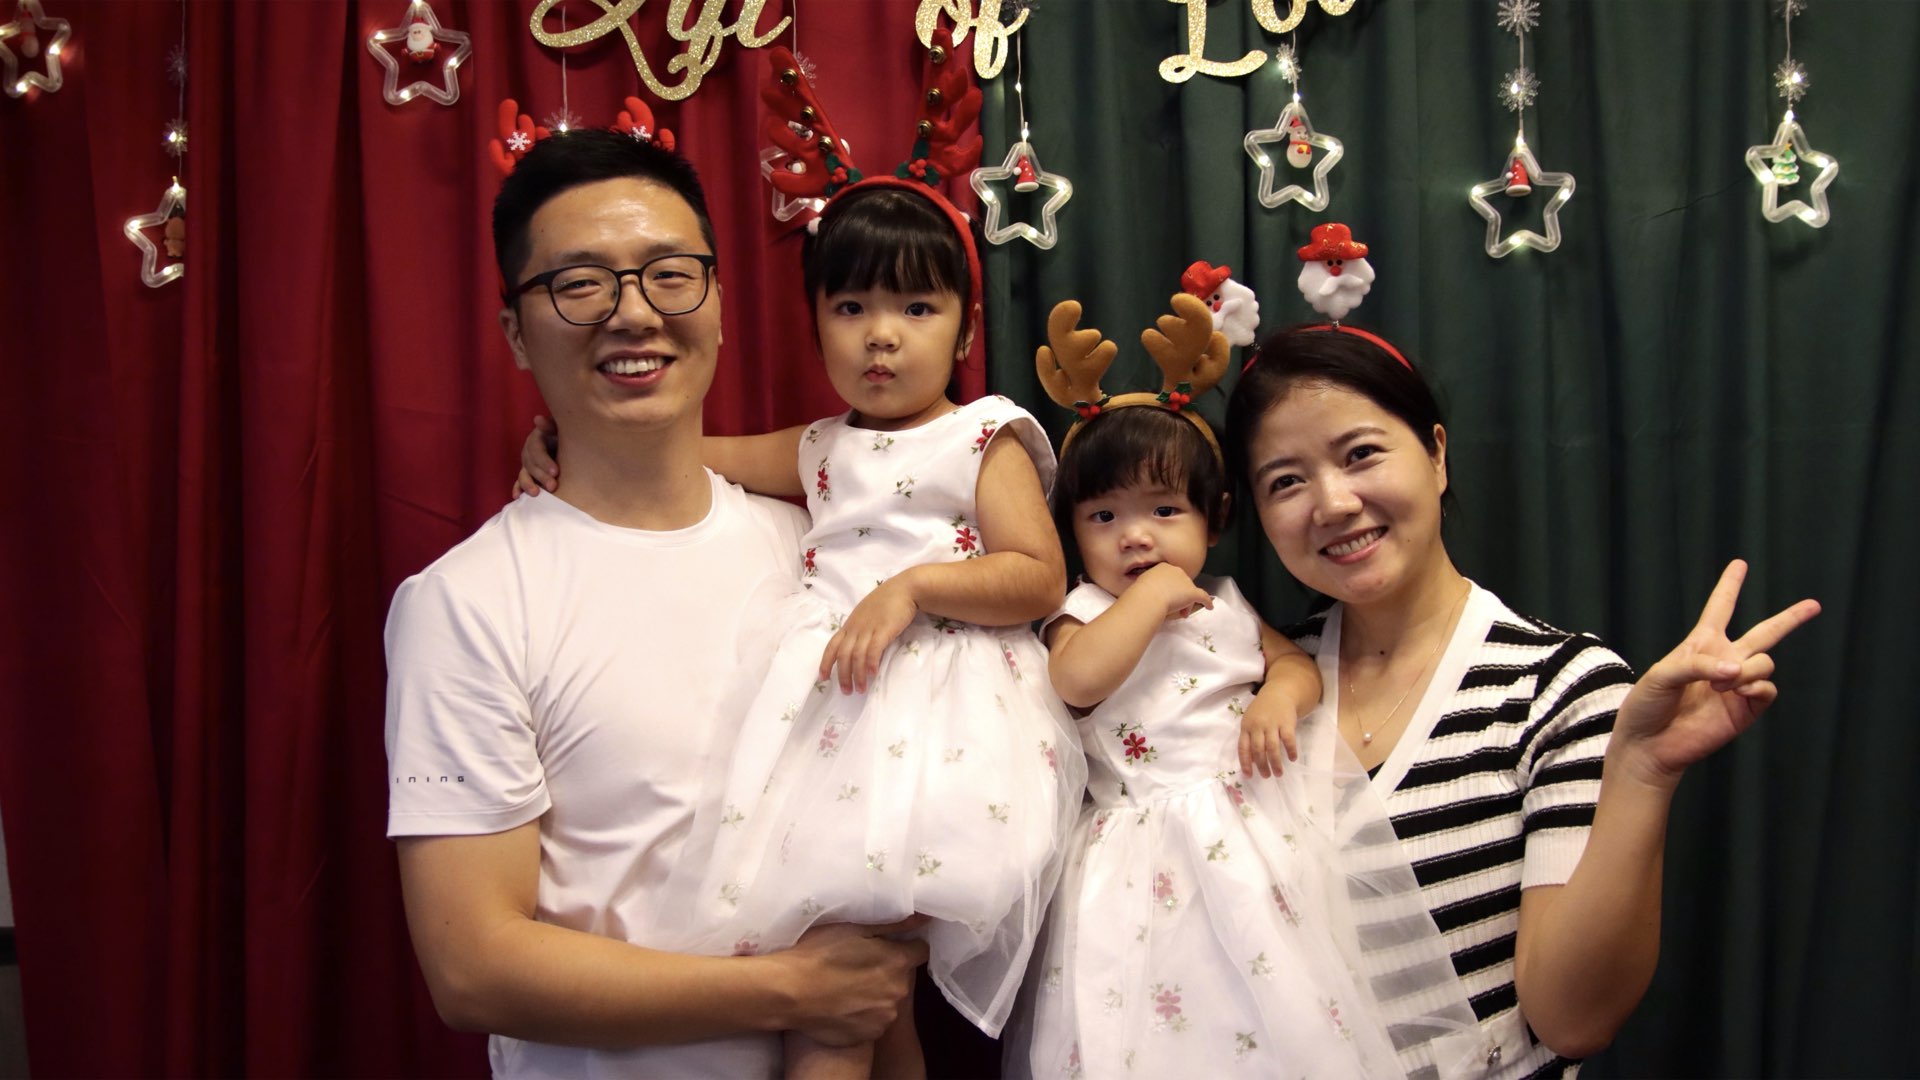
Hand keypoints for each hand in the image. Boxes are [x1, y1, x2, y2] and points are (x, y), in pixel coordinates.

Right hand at [513, 415, 558, 497]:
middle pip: (531, 465)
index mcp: (536, 439)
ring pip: (524, 474)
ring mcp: (527, 464)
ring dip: (528, 484)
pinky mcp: (527, 474)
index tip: (556, 471)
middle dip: (541, 476)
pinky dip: (518, 489)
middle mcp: (529, 452)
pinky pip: (520, 482)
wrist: (565, 443)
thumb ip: (550, 425)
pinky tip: (517, 496)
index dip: (544, 461)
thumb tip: (538, 419)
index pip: (537, 450)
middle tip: (553, 486)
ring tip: (536, 493)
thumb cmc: (565, 435)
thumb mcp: (559, 427)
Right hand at [777, 917, 928, 1046]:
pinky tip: (842, 1005)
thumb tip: (924, 917)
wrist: (789, 993)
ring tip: (847, 987)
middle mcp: (898, 994)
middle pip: (902, 978)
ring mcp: (883, 1018)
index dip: (904, 946)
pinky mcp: (868, 1036)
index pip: (920, 951)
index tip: (885, 946)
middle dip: (888, 971)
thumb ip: (895, 924)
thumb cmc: (818, 953)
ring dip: (876, 995)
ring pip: (888, 1001)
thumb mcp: (855, 929)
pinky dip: (863, 1015)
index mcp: (898, 963)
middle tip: (859, 964)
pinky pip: (873, 1022)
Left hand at [819, 577, 917, 694]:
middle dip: (843, 675)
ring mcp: (869, 628)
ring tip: (860, 689)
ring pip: (857, 655)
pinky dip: (870, 663)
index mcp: (850, 625)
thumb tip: (858, 648)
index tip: (823, 677)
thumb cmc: (887, 601)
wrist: (905, 589)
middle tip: (846, 691)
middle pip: (843, 655)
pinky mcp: (884, 630)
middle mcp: (856, 628)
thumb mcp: (866, 615)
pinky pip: (874, 649)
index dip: (826, 663)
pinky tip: (872, 674)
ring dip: (857, 674)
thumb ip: (860, 630)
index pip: (832, 646)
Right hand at [1136, 562, 1212, 620]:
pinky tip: (1209, 607)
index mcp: (1164, 567)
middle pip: (1183, 584)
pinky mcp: (1192, 593)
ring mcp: (1185, 581)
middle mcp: (1176, 571)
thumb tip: (1148, 592)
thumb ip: (1149, 585)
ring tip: (1182, 614)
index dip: (1171, 589)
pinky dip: (1207, 602)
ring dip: (1187, 603)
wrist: (1147, 598)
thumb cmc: (1141, 593)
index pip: (1172, 578)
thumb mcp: (1142, 584)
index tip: (1167, 597)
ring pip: (1190, 592)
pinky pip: (1203, 597)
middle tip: (1176, 607)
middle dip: (1180, 596)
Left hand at [1239, 690, 1299, 779]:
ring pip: (1272, 748)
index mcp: (1246, 726)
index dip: (1245, 763)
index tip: (1249, 776)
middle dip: (1262, 766)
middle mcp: (1258, 726)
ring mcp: (1272, 724)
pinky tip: (1292, 758)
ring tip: (1278, 773)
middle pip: (1258, 750)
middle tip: (1266, 776)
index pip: (1243, 747)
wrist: (1279, 693)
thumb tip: (1252, 761)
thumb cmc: (1262, 710)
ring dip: (1275, 763)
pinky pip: (1288, 740)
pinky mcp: (1286, 723)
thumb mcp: (1250, 721)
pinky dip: (1291, 751)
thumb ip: (1250, 738)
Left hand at [1612, 560, 1819, 788]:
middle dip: (1790, 618)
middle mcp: (1724, 661)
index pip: (1719, 608)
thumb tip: (1737, 670)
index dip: (1730, 586)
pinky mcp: (1745, 709)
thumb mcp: (1662, 674)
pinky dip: (1755, 685)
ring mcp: (1738, 685)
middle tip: (1814, 605)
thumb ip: (1698, 665)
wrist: (1649, 744)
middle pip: (1765, 633)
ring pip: (1766, 661)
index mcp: (1701, 644)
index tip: (1740, 564)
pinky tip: (1737, 690)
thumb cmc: (1648, 704)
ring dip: (1748, 668)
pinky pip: (1767, 689)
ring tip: (1722, 683)